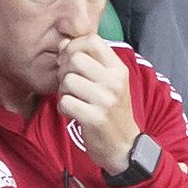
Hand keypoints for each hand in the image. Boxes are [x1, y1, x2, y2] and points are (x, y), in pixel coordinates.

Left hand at [56, 34, 140, 175]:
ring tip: (73, 100)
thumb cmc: (111, 111)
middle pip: (75, 58)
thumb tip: (63, 43)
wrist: (124, 146)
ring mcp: (106, 100)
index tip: (70, 60)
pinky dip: (63, 108)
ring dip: (63, 92)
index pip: (92, 40)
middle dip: (64, 70)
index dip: (74, 46)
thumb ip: (88, 62)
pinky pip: (65, 102)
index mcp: (118, 69)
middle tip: (69, 85)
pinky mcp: (95, 118)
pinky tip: (73, 114)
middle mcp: (114, 81)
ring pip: (67, 80)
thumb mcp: (108, 82)